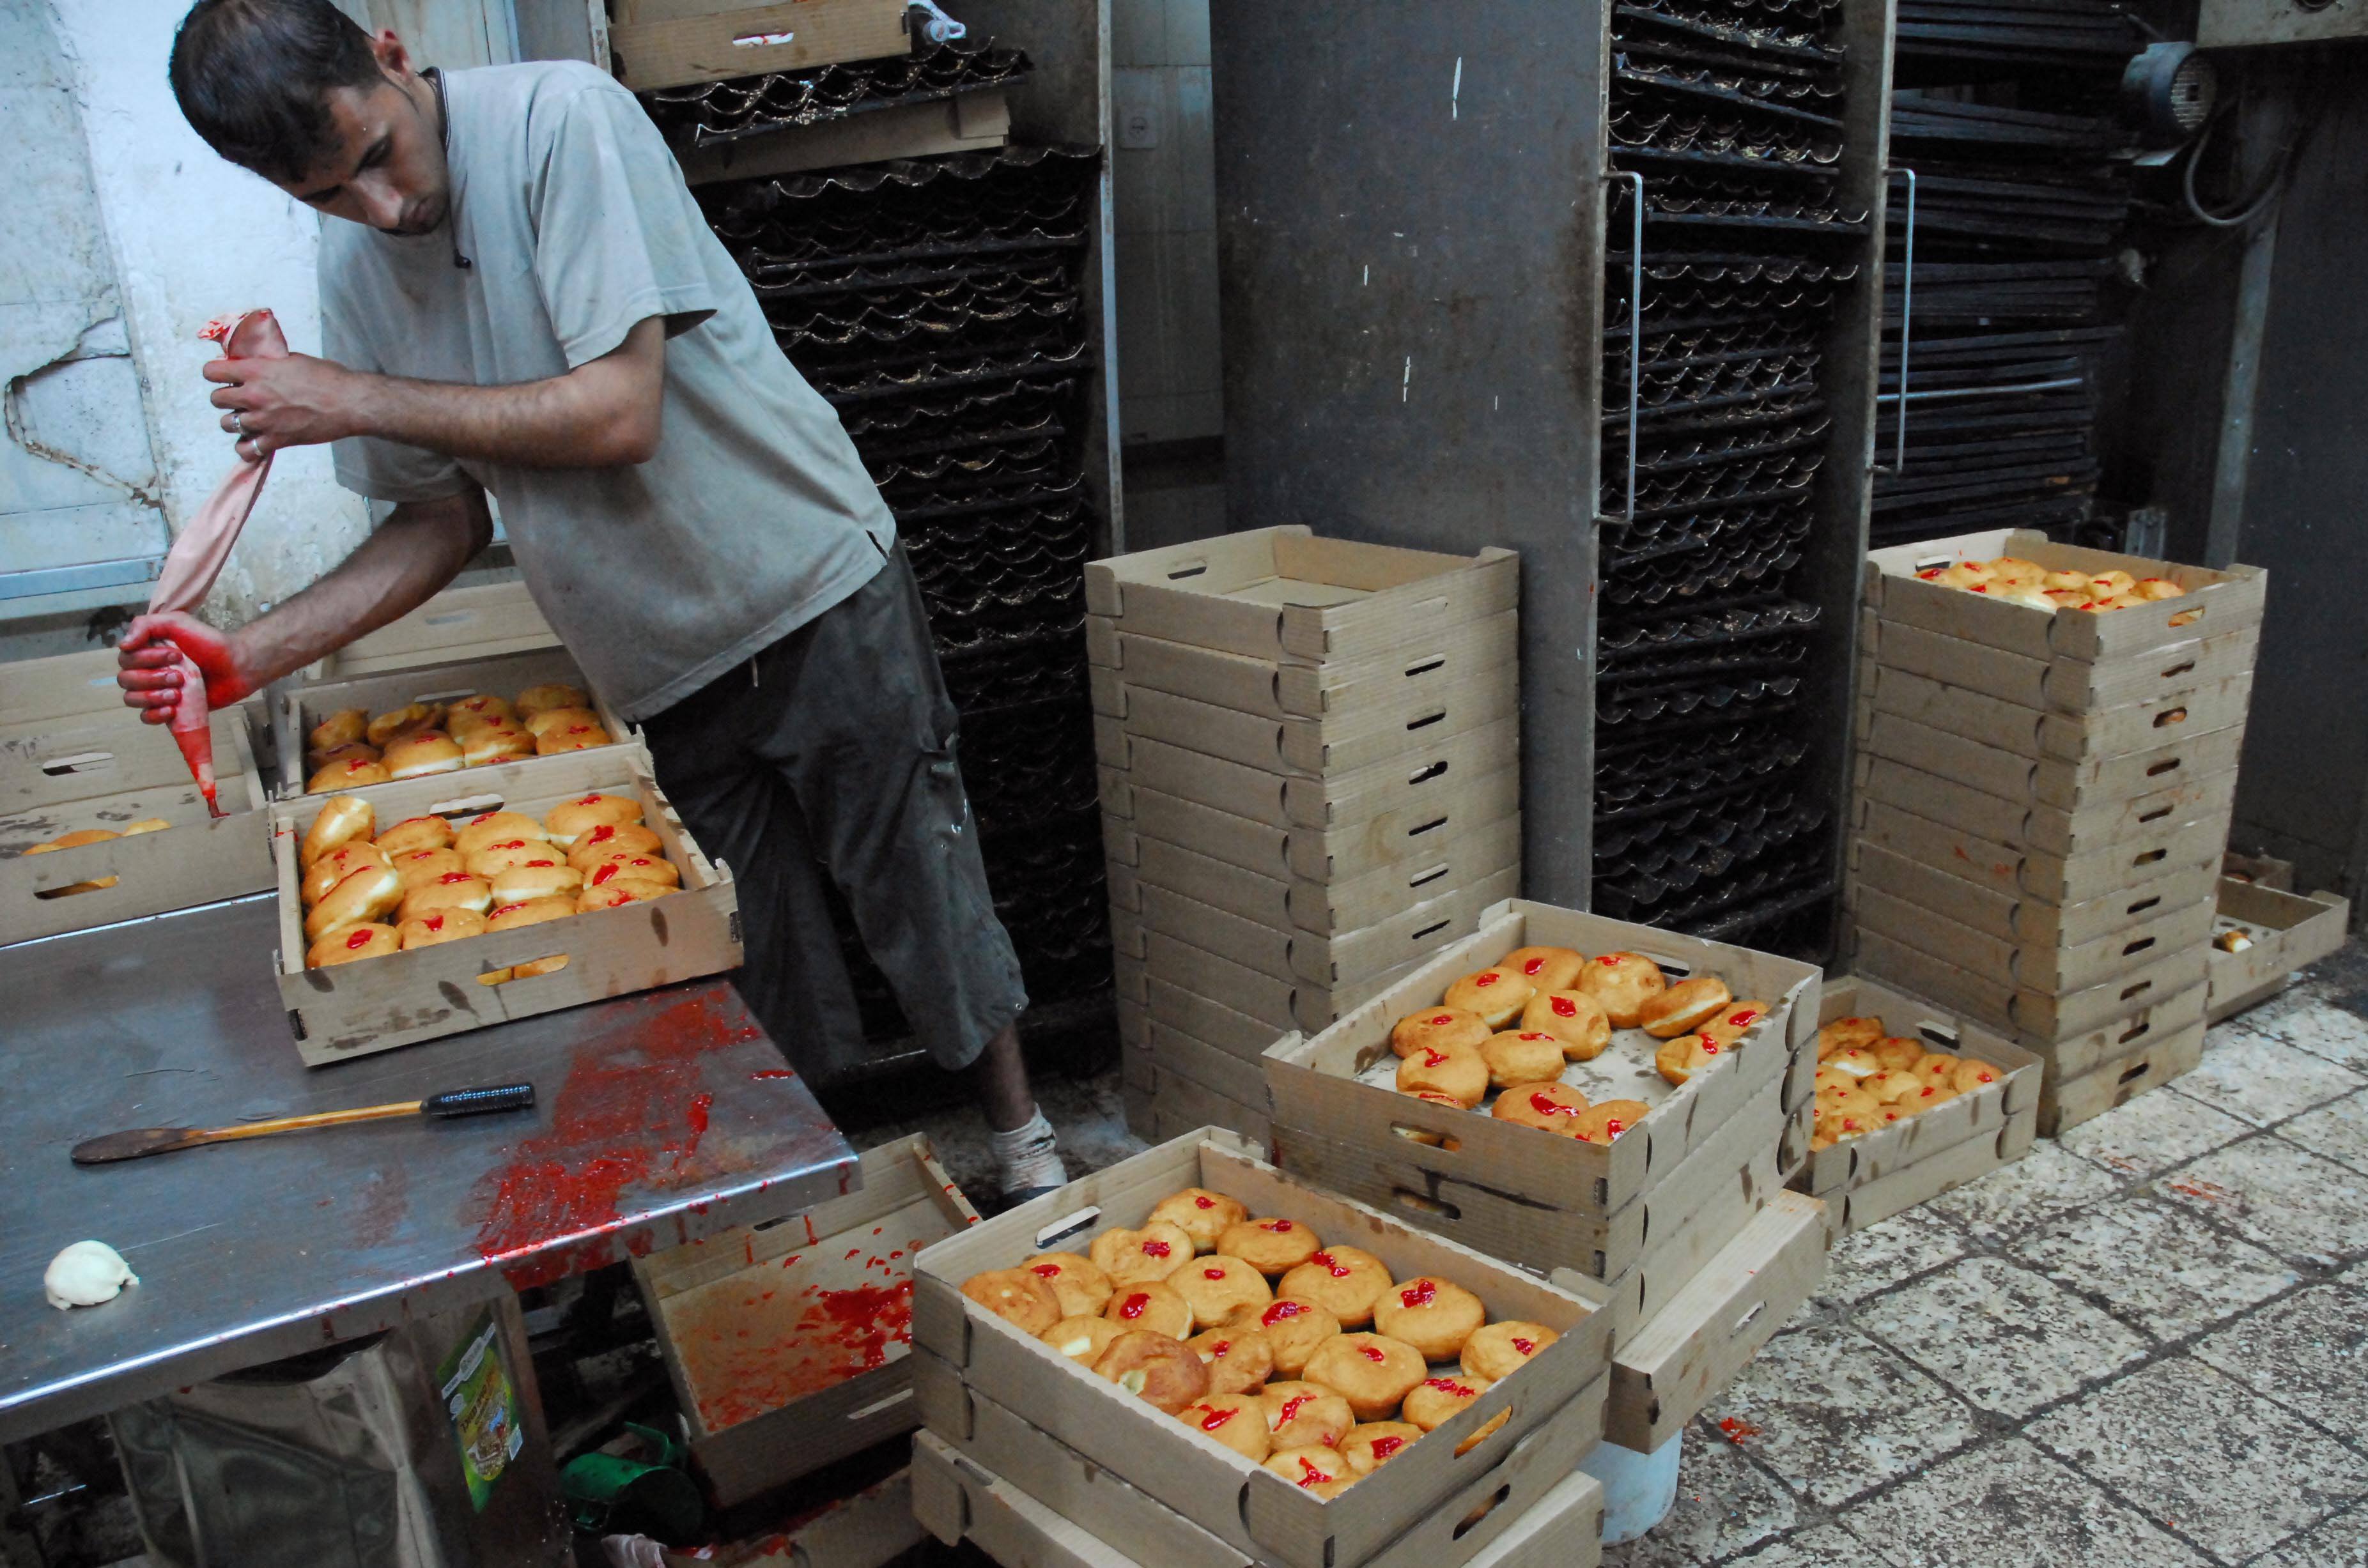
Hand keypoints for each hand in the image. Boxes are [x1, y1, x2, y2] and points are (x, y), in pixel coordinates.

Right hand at [117, 613, 256, 723]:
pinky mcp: (168, 709)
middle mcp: (146, 671)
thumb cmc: (209, 643)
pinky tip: (171, 710)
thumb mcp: (177, 623)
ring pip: (132, 699)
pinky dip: (154, 714)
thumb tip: (122, 645)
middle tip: (179, 676)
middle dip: (152, 679)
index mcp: (145, 651)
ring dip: (152, 697)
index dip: (148, 659)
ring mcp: (156, 691)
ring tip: (176, 694)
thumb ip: (146, 625)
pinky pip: (146, 717)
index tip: (177, 655)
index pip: (126, 659)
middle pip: (126, 680)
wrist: (237, 666)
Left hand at [207, 352, 362, 460]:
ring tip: (249, 419)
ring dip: (235, 421)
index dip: (215, 373)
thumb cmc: (328, 377)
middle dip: (226, 398)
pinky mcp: (276, 440)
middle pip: (216, 400)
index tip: (225, 375)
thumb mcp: (293, 359)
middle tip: (240, 398)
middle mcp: (254, 396)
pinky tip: (255, 441)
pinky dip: (247, 447)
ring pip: (226, 424)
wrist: (350, 403)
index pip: (212, 372)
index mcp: (256, 371)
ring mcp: (263, 420)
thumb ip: (269, 363)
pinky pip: (246, 450)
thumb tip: (256, 364)